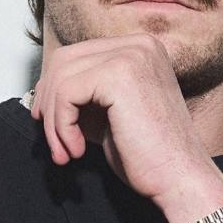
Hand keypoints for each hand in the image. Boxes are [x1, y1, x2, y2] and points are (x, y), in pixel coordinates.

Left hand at [31, 34, 222, 218]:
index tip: (49, 122)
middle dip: (48, 102)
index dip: (53, 89)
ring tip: (65, 151)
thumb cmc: (149, 154)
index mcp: (141, 48)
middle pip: (64, 60)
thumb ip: (84, 95)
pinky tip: (77, 149)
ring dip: (54, 121)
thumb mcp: (109, 113)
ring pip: (61, 77)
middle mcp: (139, 44)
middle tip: (53, 141)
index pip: (77, 54)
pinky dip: (61, 126)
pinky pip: (66, 93)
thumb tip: (43, 92)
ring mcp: (131, 55)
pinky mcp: (119, 75)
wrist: (179, 178)